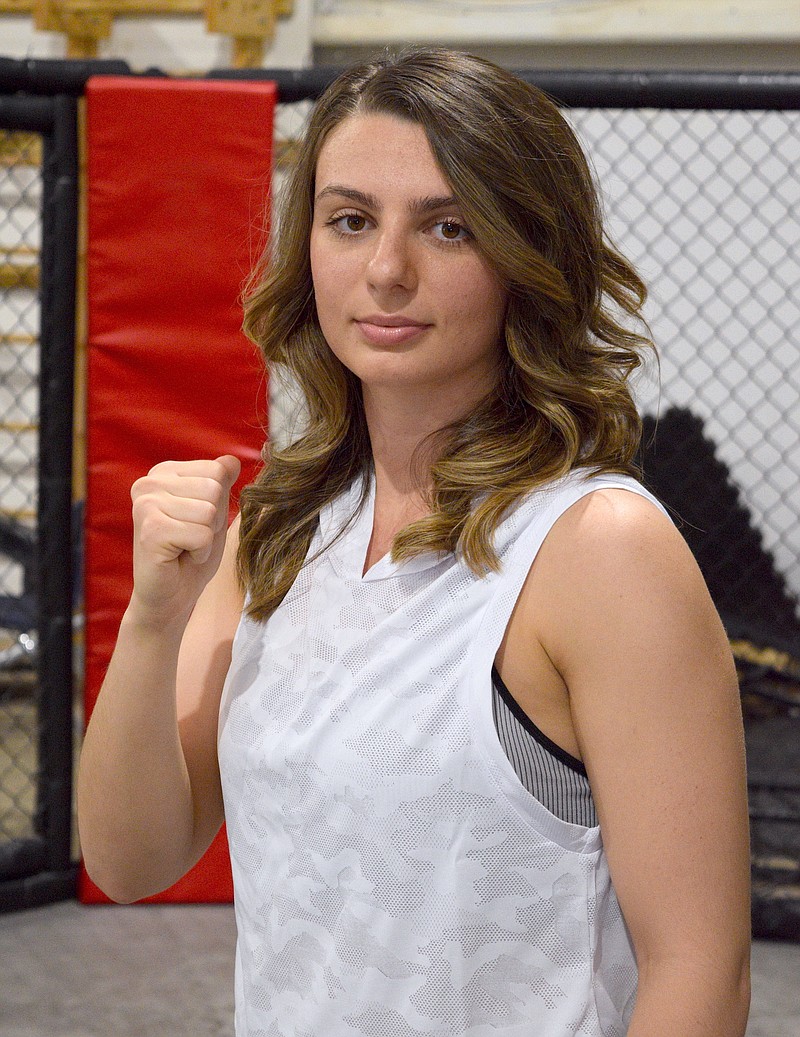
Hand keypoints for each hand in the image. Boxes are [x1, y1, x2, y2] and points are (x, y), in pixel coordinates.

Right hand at [129, 455, 240, 626]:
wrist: (169, 597)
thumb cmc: (191, 554)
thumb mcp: (214, 513)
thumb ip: (220, 484)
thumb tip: (233, 460)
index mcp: (164, 473)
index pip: (217, 470)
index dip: (217, 503)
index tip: (195, 521)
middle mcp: (149, 483)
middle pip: (214, 489)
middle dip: (213, 521)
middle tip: (190, 538)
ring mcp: (146, 505)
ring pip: (209, 512)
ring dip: (206, 538)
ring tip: (185, 547)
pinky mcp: (151, 530)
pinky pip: (202, 535)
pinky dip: (200, 552)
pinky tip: (180, 558)